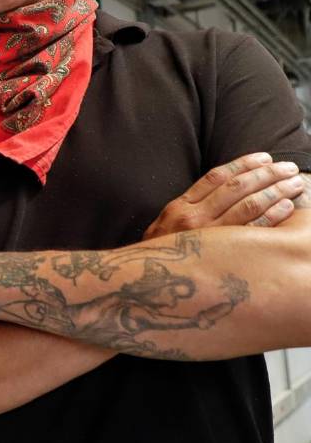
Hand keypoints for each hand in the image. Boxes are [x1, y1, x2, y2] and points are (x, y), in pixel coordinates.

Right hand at [144, 152, 304, 239]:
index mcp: (180, 207)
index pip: (217, 177)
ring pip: (249, 205)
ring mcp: (209, 236)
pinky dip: (272, 216)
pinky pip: (253, 231)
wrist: (147, 285)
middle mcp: (193, 218)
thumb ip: (190, 207)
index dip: (244, 164)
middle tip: (289, 167)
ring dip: (276, 191)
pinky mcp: (222, 255)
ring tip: (295, 183)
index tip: (265, 158)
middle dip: (267, 174)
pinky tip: (287, 206)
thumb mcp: (166, 224)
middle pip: (237, 187)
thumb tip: (222, 190)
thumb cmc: (162, 255)